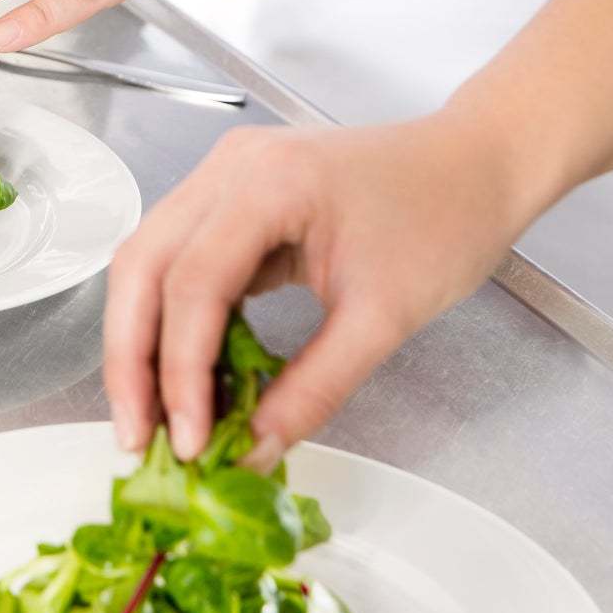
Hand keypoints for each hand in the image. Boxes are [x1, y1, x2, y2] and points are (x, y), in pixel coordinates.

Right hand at [103, 112, 524, 464]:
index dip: (179, 372)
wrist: (479, 165)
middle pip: (143, 265)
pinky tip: (192, 374)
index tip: (189, 442)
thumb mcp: (383, 318)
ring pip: (150, 262)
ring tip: (158, 417)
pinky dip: (179, 320)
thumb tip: (257, 448)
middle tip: (139, 437)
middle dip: (132, 359)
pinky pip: (184, 260)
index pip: (191, 283)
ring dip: (145, 341)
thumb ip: (314, 388)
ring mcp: (227, 176)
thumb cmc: (446, 217)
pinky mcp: (237, 197)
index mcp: (267, 181)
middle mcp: (230, 168)